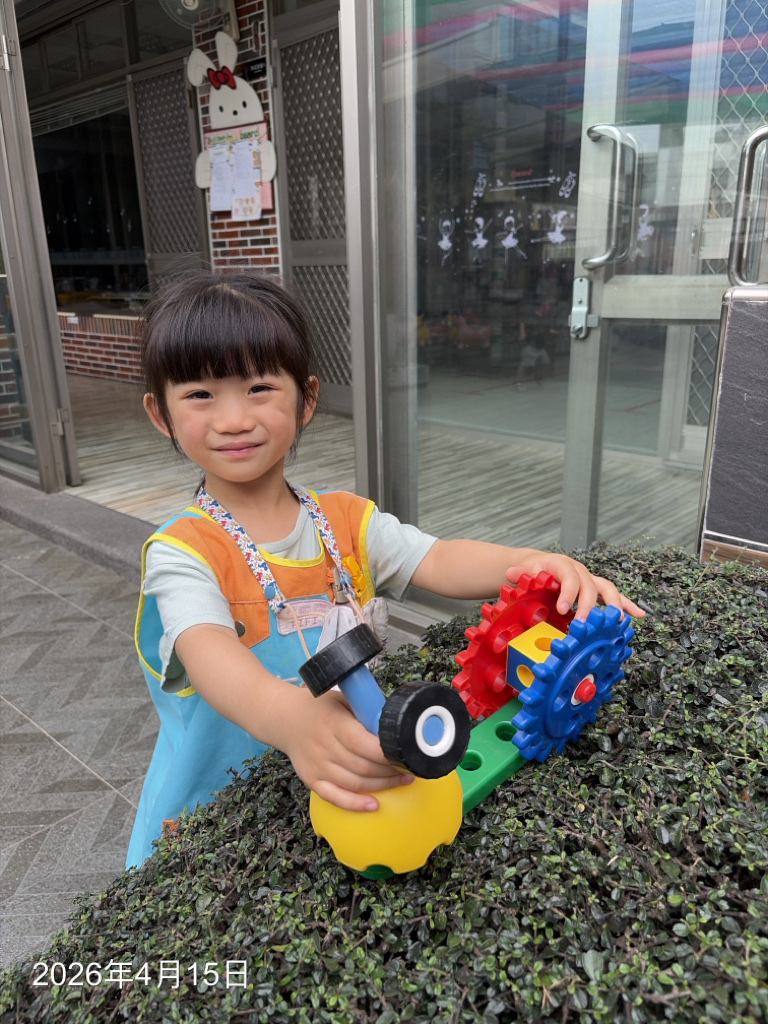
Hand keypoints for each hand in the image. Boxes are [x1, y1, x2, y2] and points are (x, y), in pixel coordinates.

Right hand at [282, 687, 413, 811]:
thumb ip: (365, 711)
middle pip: (363, 767)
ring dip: (382, 785)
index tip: (405, 753)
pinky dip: (355, 804)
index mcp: (334, 724)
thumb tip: (395, 724)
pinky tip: (374, 805)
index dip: (386, 753)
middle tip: (409, 767)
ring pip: (354, 783)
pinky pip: (335, 797)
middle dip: (391, 770)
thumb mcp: (343, 698)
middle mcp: (324, 746)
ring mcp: (317, 766)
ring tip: (402, 780)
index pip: (363, 744)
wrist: (284, 717)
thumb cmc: (319, 707)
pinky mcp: (311, 780)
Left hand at [505, 550, 645, 619]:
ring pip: (608, 589)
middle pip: (591, 586)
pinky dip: (627, 605)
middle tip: (583, 624)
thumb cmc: (533, 570)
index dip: (569, 593)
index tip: (563, 610)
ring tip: (618, 621)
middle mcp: (580, 571)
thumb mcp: (524, 570)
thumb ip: (519, 573)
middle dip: (589, 606)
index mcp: (562, 564)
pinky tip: (639, 615)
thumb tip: (511, 573)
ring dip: (614, 605)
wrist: (539, 565)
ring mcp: (590, 580)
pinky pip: (615, 596)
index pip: (569, 577)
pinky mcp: (596, 589)